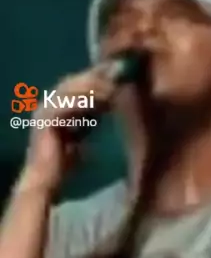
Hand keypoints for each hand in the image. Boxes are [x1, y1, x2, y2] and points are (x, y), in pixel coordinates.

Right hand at [22, 68, 115, 192]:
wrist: (48, 180)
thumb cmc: (66, 163)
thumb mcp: (83, 135)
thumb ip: (91, 120)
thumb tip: (110, 104)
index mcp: (58, 106)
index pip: (78, 85)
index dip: (97, 79)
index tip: (119, 77)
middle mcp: (49, 103)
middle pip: (74, 82)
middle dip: (97, 79)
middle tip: (118, 79)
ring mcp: (45, 109)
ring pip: (70, 89)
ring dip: (92, 87)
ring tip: (112, 89)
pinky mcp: (45, 118)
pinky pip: (66, 103)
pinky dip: (83, 101)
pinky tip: (99, 101)